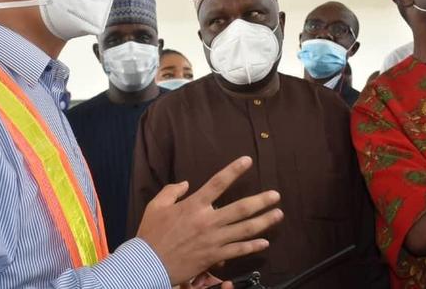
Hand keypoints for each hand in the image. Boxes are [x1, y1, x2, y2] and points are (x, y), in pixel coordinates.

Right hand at [136, 156, 282, 285]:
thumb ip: (171, 191)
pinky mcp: (214, 256)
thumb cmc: (150, 234)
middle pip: (241, 208)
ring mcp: (213, 240)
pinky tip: (265, 242)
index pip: (218, 183)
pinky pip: (238, 250)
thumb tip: (186, 183)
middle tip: (276, 195)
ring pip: (245, 229)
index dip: (234, 170)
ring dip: (264, 221)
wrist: (147, 264)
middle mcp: (207, 220)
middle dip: (261, 201)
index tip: (248, 161)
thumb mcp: (155, 206)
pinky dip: (252, 246)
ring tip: (278, 214)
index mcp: (194, 205)